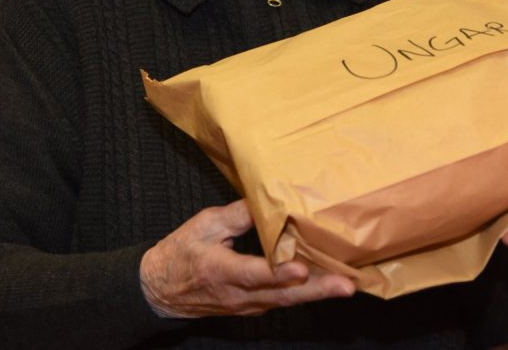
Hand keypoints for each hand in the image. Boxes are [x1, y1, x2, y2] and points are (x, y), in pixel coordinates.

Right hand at [139, 200, 354, 317]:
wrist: (162, 290)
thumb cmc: (181, 253)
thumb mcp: (204, 225)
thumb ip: (236, 215)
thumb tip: (266, 200)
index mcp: (220, 270)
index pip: (253, 273)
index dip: (278, 272)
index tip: (301, 269)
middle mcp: (237, 294)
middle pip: (281, 294)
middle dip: (316, 290)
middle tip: (345, 285)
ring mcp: (247, 305)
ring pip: (286, 301)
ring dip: (316, 294)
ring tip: (346, 284)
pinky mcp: (253, 307)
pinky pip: (282, 301)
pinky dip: (304, 293)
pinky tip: (325, 282)